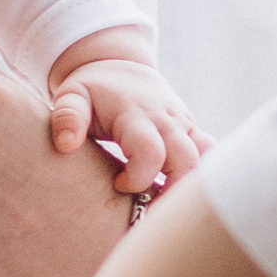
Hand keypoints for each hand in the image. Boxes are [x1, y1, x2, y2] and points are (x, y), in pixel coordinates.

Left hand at [48, 53, 210, 199]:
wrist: (119, 66)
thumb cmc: (92, 89)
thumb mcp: (72, 94)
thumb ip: (67, 116)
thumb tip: (66, 145)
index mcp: (136, 115)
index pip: (151, 152)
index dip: (138, 177)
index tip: (117, 185)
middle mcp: (166, 121)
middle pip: (186, 161)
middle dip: (172, 193)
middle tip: (147, 209)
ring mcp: (183, 125)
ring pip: (205, 159)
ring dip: (190, 187)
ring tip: (166, 206)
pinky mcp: (191, 131)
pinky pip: (210, 154)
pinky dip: (201, 176)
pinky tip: (181, 193)